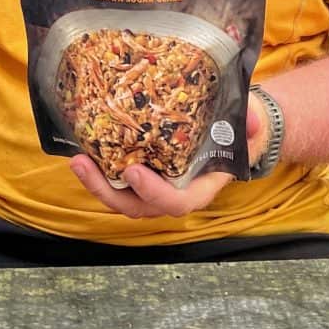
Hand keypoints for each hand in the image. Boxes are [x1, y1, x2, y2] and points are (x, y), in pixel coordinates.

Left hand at [70, 101, 264, 218]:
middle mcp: (174, 192)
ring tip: (77, 160)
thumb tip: (251, 121)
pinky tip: (84, 148)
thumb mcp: (249, 122)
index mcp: (200, 188)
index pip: (176, 203)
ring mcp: (156, 184)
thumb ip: (250, 122)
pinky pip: (118, 179)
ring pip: (123, 198)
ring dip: (97, 183)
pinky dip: (100, 169)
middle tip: (86, 166)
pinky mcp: (143, 169)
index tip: (133, 171)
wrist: (233, 128)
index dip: (153, 193)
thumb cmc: (240, 130)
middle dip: (108, 192)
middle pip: (138, 207)